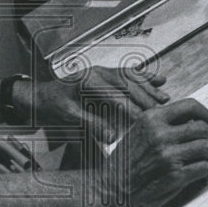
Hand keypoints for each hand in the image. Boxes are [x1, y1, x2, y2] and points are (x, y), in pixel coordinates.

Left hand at [30, 65, 170, 142]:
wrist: (42, 96)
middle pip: (128, 84)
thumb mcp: (68, 118)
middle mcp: (97, 72)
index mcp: (87, 82)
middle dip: (146, 98)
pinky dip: (145, 76)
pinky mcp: (105, 72)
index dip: (133, 109)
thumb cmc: (54, 108)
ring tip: (165, 98)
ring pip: (131, 76)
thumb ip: (90, 125)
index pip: (116, 96)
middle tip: (163, 112)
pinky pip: (128, 71)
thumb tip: (112, 137)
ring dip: (149, 87)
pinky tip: (160, 79)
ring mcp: (102, 70)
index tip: (147, 121)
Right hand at [98, 98, 207, 206]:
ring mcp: (168, 155)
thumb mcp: (139, 132)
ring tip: (204, 158)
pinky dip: (205, 170)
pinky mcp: (175, 176)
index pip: (190, 105)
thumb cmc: (125, 163)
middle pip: (204, 127)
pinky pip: (204, 168)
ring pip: (207, 147)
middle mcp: (160, 134)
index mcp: (151, 118)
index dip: (207, 114)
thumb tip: (196, 121)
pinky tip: (196, 172)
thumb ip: (163, 123)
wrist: (111, 190)